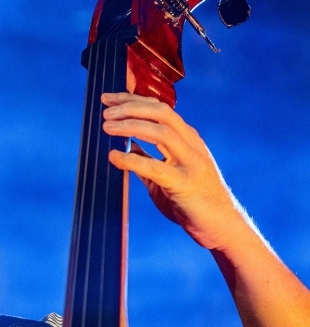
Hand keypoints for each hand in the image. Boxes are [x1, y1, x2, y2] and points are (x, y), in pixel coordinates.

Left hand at [101, 92, 250, 250]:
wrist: (221, 228)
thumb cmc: (192, 201)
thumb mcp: (166, 175)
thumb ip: (148, 159)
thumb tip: (126, 148)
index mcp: (187, 139)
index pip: (159, 108)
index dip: (132, 99)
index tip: (108, 99)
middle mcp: (192, 145)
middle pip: (161, 112)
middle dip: (131, 106)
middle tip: (105, 111)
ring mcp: (191, 163)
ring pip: (161, 132)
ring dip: (131, 126)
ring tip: (106, 127)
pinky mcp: (185, 184)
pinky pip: (155, 167)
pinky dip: (132, 160)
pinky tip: (114, 157)